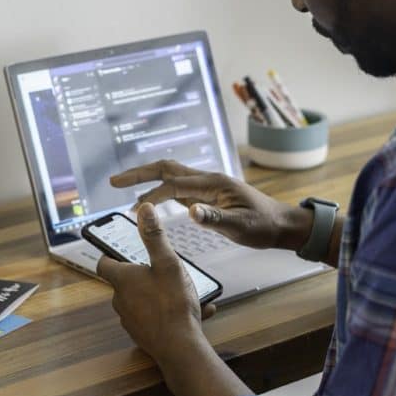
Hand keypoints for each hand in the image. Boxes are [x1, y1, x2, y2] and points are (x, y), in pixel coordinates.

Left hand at [97, 203, 214, 364]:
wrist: (180, 348)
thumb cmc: (172, 303)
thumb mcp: (167, 263)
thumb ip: (155, 236)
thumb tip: (145, 209)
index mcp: (123, 280)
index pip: (104, 264)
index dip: (109, 255)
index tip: (118, 250)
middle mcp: (121, 300)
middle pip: (125, 282)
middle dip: (142, 274)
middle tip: (162, 268)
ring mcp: (131, 320)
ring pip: (142, 300)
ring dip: (159, 294)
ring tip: (185, 292)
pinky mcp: (144, 335)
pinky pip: (155, 318)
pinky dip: (169, 312)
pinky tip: (195, 312)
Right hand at [111, 159, 312, 251]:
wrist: (281, 224)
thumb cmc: (264, 226)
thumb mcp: (242, 227)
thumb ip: (216, 219)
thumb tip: (190, 212)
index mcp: (213, 184)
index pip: (173, 184)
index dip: (150, 192)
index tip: (130, 201)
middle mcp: (207, 180)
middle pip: (166, 169)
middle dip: (139, 173)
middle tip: (114, 181)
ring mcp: (206, 187)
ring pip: (170, 176)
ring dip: (146, 179)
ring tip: (123, 187)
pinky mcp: (206, 196)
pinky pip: (177, 188)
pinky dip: (159, 190)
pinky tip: (150, 199)